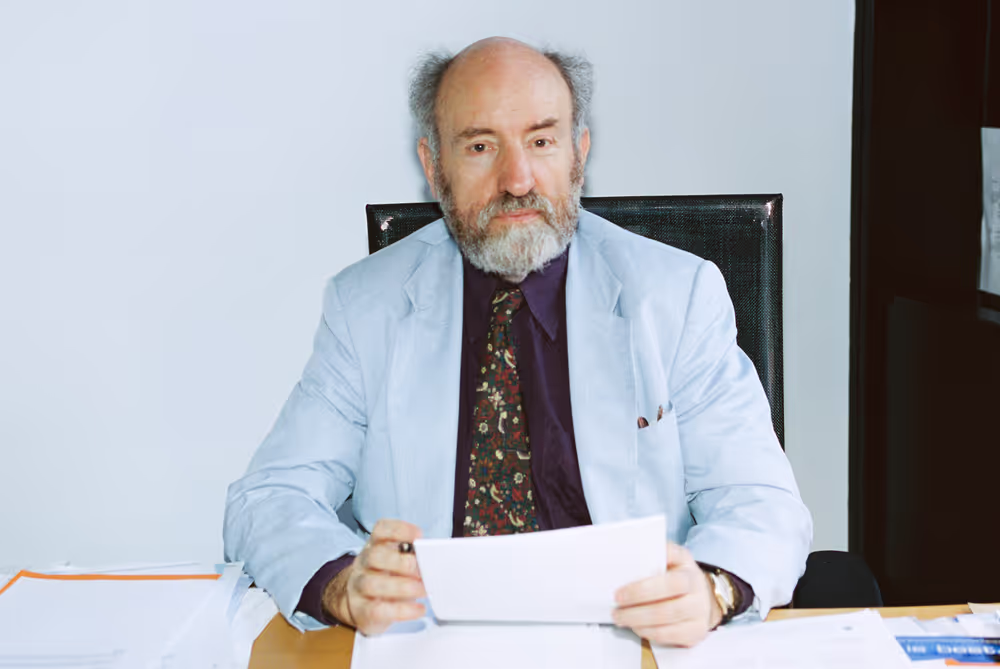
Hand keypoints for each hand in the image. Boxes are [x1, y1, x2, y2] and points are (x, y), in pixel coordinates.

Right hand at [323, 519, 426, 635]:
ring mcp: (359, 587)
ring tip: (423, 590)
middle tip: (422, 570)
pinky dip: (402, 610)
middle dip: (401, 562)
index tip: (418, 535)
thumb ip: (411, 558)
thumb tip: (434, 559)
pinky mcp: (361, 611)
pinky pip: (377, 610)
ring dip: (402, 587)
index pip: (381, 530)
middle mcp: (364, 563)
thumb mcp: (395, 563)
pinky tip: (418, 609)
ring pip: (373, 583)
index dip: (399, 530)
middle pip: (375, 555)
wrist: (357, 605)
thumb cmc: (384, 580)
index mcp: (374, 546)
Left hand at [612, 543, 721, 646]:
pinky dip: (649, 632)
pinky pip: (671, 635)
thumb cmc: (676, 578)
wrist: (699, 599)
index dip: (648, 572)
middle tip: (618, 600)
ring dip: (639, 618)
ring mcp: (699, 610)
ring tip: (620, 617)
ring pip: (668, 615)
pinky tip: (636, 627)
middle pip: (670, 588)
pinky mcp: (696, 630)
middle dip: (638, 596)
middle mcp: (696, 586)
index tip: (625, 580)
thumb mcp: (668, 561)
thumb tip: (626, 557)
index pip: (671, 561)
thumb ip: (651, 558)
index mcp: (686, 564)